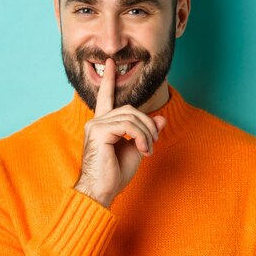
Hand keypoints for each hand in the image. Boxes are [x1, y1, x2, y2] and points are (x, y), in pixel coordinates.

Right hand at [74, 58, 166, 207]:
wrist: (101, 192)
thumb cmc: (114, 174)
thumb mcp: (137, 149)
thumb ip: (146, 132)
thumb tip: (161, 118)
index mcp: (103, 123)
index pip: (106, 97)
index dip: (109, 80)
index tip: (111, 63)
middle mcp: (96, 121)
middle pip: (130, 109)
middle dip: (147, 124)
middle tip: (152, 144)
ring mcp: (95, 125)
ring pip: (131, 117)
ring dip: (146, 133)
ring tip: (147, 150)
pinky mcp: (98, 132)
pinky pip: (127, 125)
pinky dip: (140, 137)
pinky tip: (142, 150)